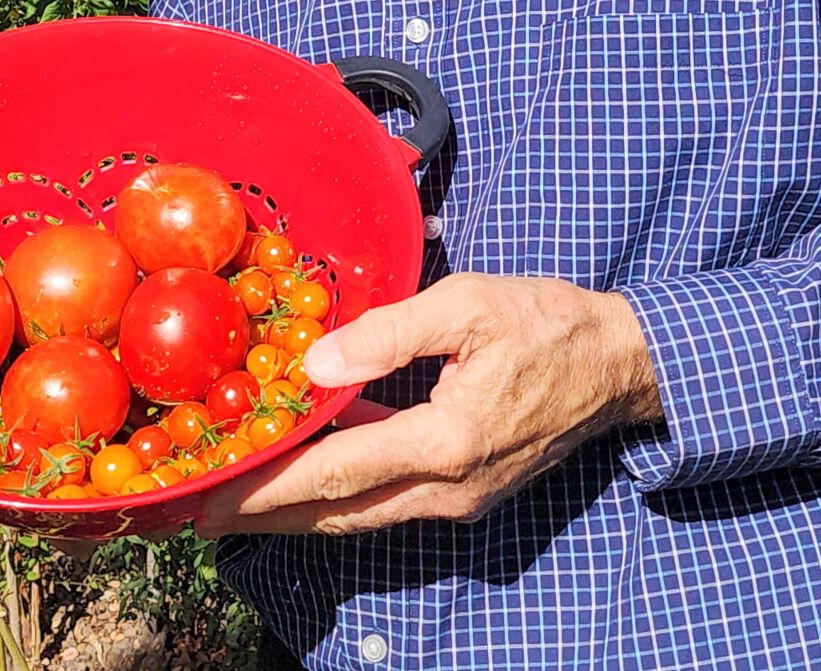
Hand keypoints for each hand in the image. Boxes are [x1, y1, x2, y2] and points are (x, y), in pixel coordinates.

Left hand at [196, 272, 661, 538]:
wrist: (617, 362)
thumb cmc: (546, 322)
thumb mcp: (466, 305)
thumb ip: (389, 334)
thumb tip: (317, 364)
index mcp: (448, 441)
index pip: (338, 472)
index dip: (269, 487)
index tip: (212, 498)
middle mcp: (450, 486)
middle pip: (341, 511)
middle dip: (268, 514)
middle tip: (203, 512)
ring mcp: (461, 495)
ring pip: (363, 513)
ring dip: (300, 508)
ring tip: (242, 498)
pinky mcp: (467, 487)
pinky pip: (389, 498)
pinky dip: (341, 491)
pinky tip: (308, 469)